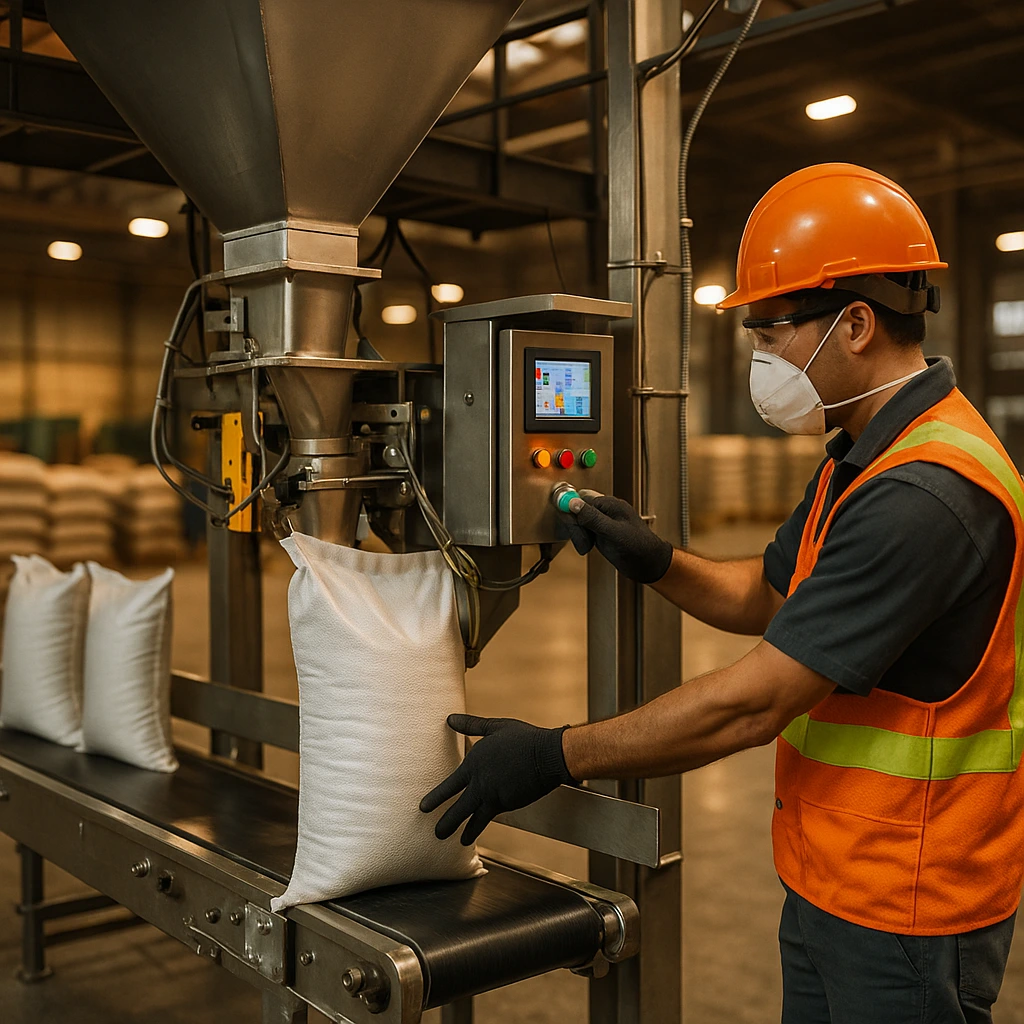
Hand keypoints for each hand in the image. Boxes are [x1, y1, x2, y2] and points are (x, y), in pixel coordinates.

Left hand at [419, 715, 575, 845]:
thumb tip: (449, 719)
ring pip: (471, 817)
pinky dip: (479, 826)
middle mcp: (480, 782)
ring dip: (460, 829)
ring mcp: (492, 795)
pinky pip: (488, 818)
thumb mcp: (494, 727)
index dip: (436, 797)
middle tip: (435, 833)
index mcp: (474, 763)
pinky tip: (475, 832)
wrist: (546, 755)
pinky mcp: (506, 803)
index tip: (424, 807)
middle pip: (458, 807)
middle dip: (445, 821)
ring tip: (452, 840)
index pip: (450, 784)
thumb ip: (471, 726)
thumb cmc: (523, 738)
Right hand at [559, 492, 672, 583]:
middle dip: (576, 526)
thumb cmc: (638, 547)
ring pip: (579, 521)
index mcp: (610, 505)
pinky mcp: (601, 533)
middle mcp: (606, 511)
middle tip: (582, 541)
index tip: (566, 519)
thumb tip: (573, 503)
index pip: (581, 500)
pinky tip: (587, 547)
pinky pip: (584, 530)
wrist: (648, 565)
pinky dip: (581, 539)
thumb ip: (592, 517)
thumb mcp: (612, 532)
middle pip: (578, 510)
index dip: (572, 510)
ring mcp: (603, 522)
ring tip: (586, 546)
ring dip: (578, 534)